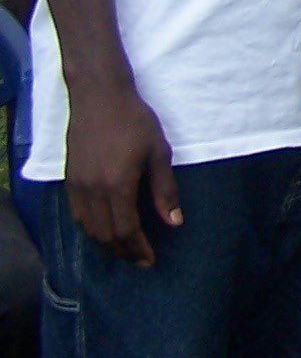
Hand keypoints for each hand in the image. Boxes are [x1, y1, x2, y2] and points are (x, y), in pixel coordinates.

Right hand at [63, 76, 179, 265]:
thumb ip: (165, 190)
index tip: (151, 260)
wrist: (99, 97)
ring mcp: (77, 186)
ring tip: (125, 249)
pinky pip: (78, 215)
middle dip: (124, 252)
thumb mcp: (159, 152)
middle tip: (140, 260)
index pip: (126, 230)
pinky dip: (92, 229)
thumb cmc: (135, 121)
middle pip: (105, 235)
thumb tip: (174, 222)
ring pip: (88, 228)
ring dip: (106, 244)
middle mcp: (93, 191)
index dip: (138, 249)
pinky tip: (104, 229)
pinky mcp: (69, 179)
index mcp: (117, 185)